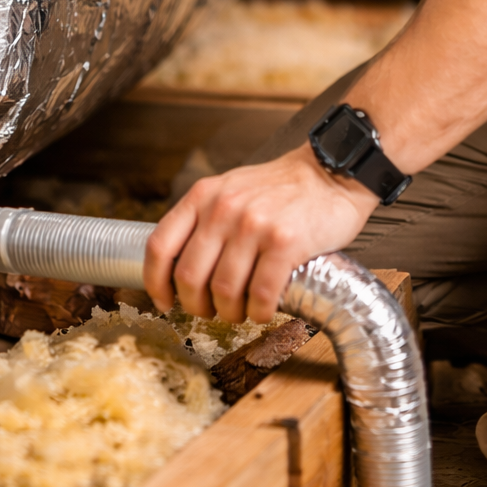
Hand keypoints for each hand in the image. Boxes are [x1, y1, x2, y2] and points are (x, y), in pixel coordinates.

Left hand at [144, 143, 376, 323]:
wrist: (331, 172)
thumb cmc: (282, 188)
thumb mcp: (232, 189)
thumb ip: (204, 218)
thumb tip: (177, 267)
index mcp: (204, 195)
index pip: (160, 246)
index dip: (155, 283)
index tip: (165, 301)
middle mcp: (224, 208)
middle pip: (189, 277)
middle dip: (197, 306)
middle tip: (213, 311)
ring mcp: (254, 225)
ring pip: (224, 291)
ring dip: (231, 313)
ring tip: (243, 310)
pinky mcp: (285, 242)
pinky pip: (260, 295)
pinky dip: (260, 312)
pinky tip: (266, 308)